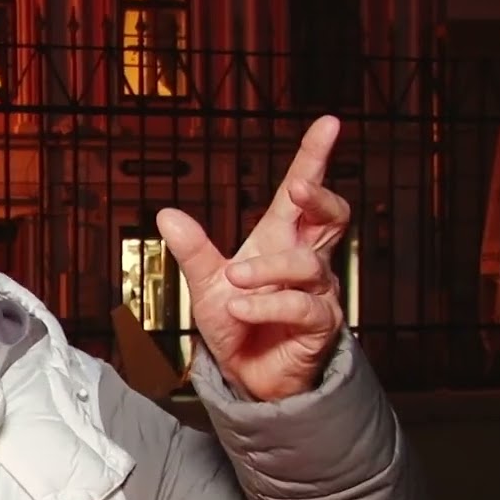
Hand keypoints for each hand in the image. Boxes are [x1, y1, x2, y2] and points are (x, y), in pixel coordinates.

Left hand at [157, 116, 350, 400]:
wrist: (246, 374)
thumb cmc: (236, 324)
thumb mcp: (206, 283)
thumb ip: (192, 249)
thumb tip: (166, 214)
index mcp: (279, 241)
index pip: (300, 195)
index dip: (315, 159)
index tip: (328, 124)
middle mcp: (305, 261)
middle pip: (332, 217)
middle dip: (320, 197)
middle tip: (299, 187)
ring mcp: (317, 292)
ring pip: (307, 264)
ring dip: (267, 269)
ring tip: (234, 279)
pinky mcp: (318, 325)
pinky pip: (301, 306)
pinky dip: (266, 304)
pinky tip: (240, 306)